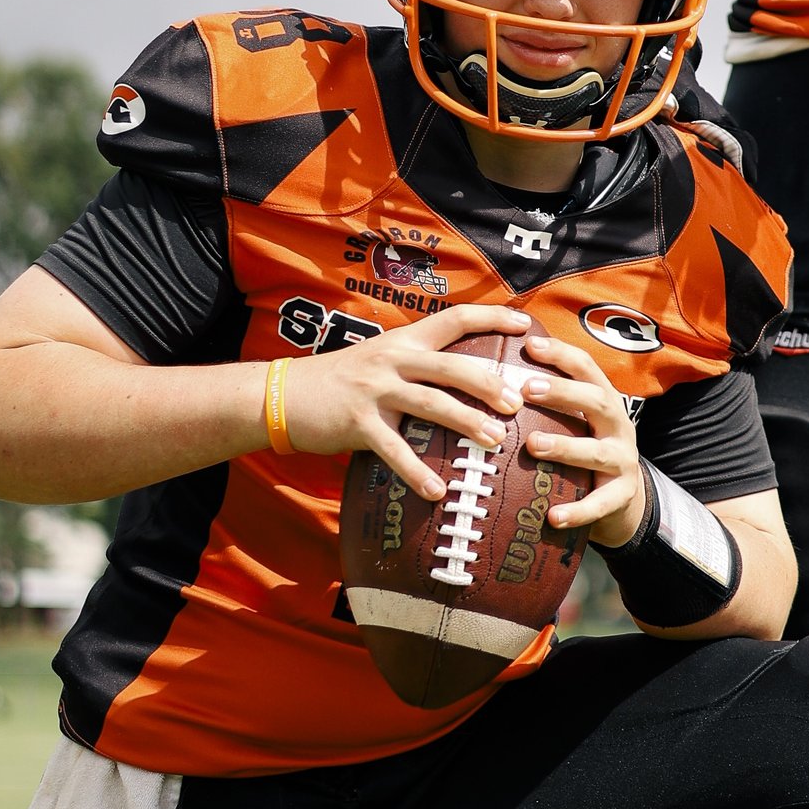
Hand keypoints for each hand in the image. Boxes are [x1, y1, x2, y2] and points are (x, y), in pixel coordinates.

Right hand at [282, 304, 531, 501]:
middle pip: (451, 366)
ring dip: (466, 422)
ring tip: (494, 440)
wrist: (283, 394)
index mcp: (404, 340)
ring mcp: (374, 390)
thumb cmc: (342, 379)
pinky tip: (438, 490)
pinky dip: (417, 471)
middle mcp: (392, 359)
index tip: (525, 324)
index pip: (454, 319)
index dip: (491, 318)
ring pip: (430, 404)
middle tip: (518, 402)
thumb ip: (418, 363)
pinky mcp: (357, 423)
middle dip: (488, 383)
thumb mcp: (381, 357)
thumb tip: (467, 376)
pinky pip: (394, 450)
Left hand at [515, 334, 646, 548]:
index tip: (530, 345)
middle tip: (527, 389)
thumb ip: (548, 402)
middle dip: (564, 393)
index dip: (561, 354)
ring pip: (597, 451)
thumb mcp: (576, 420)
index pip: (587, 368)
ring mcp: (623, 461)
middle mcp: (618, 425)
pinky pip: (600, 504)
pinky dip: (578, 510)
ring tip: (533, 445)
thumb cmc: (584, 448)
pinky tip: (553, 516)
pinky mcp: (622, 496)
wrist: (623, 498)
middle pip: (597, 401)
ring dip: (565, 447)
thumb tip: (492, 373)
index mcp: (605, 400)